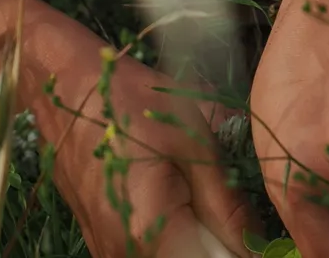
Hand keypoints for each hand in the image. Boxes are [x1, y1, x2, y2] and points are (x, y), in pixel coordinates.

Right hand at [16, 7, 258, 257]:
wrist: (66, 87)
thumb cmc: (131, 101)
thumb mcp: (191, 140)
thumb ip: (225, 204)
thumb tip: (257, 249)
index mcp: (147, 231)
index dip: (241, 254)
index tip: (262, 242)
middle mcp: (122, 255)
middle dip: (218, 246)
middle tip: (232, 212)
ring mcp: (107, 253)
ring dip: (197, 240)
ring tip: (207, 202)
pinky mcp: (103, 244)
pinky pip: (148, 251)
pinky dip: (175, 236)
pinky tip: (180, 200)